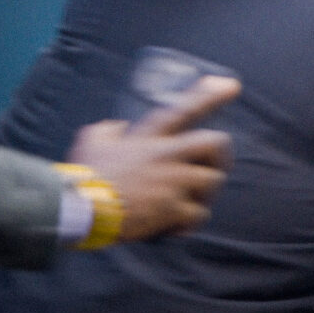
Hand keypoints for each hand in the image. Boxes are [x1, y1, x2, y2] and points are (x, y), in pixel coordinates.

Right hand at [66, 75, 238, 241]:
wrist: (81, 208)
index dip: (210, 94)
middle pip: (215, 144)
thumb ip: (107, 130)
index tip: (232, 85)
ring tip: (188, 204)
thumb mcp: (91, 142)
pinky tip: (176, 227)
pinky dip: (190, 223)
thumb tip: (117, 127)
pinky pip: (198, 214)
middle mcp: (167, 155)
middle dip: (221, 156)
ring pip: (212, 181)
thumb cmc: (86, 176)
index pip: (184, 109)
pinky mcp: (173, 209)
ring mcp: (173, 182)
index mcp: (150, 138)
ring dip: (204, 194)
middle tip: (212, 169)